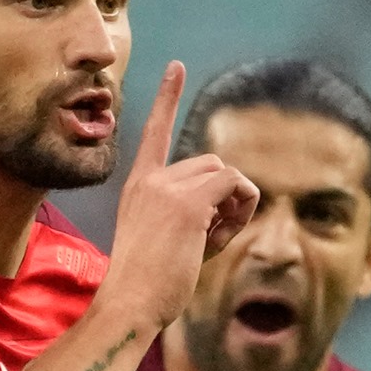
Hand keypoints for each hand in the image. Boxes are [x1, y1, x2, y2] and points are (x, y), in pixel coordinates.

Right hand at [102, 62, 261, 327]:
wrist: (129, 304)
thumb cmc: (147, 287)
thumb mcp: (166, 241)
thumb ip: (193, 213)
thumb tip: (234, 199)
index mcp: (139, 187)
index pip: (155, 133)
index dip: (168, 98)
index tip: (176, 67)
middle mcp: (151, 180)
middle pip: (211, 163)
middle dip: (224, 197)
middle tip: (212, 237)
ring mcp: (168, 188)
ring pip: (226, 173)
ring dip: (235, 205)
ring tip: (214, 240)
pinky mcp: (188, 203)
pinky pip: (236, 185)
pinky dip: (242, 207)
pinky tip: (222, 234)